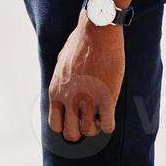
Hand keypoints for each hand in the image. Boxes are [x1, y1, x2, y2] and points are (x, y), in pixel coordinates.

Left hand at [47, 12, 124, 141]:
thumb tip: (63, 88)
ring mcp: (87, 99)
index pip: (55, 124)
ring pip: (90, 131)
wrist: (97, 31)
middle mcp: (69, 99)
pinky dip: (109, 124)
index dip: (67, 125)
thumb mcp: (61, 63)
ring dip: (96, 127)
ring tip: (100, 115)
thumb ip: (61, 81)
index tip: (76, 118)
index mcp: (56, 90)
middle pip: (71, 133)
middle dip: (81, 130)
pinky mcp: (106, 97)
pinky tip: (110, 112)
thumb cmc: (80, 42)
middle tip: (90, 119)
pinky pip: (107, 126)